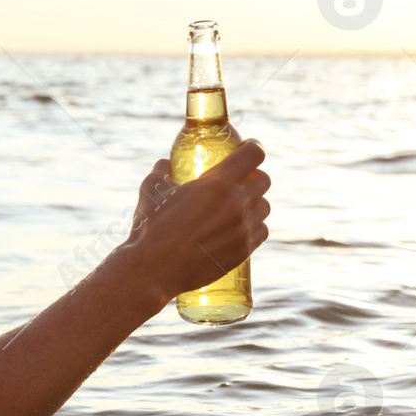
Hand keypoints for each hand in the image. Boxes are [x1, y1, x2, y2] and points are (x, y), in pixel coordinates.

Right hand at [126, 139, 270, 299]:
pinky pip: (261, 231)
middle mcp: (236, 204)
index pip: (254, 154)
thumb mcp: (151, 190)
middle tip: (241, 179)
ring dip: (255, 202)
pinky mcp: (243, 251)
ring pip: (265, 206)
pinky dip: (254, 226)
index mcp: (217, 184)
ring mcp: (242, 229)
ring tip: (240, 205)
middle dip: (253, 175)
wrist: (154, 269)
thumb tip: (166, 164)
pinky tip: (242, 226)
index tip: (249, 147)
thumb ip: (162, 171)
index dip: (253, 146)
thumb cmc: (151, 227)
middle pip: (264, 180)